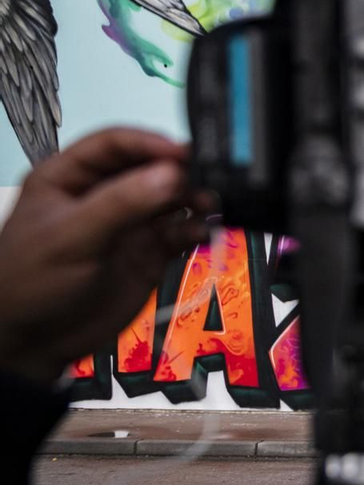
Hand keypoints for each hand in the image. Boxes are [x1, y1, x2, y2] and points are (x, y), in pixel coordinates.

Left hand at [0, 128, 210, 384]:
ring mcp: (129, 224)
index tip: (182, 154)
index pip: (115, 145)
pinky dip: (197, 230)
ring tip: (211, 206)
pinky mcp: (149, 252)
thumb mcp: (72, 236)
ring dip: (194, 200)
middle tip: (207, 180)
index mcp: (70, 177)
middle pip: (151, 169)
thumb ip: (121, 204)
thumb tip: (170, 174)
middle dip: (180, 172)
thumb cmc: (32, 281)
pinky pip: (180, 232)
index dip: (149, 144)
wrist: (35, 340)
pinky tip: (203, 233)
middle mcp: (104, 195)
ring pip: (171, 199)